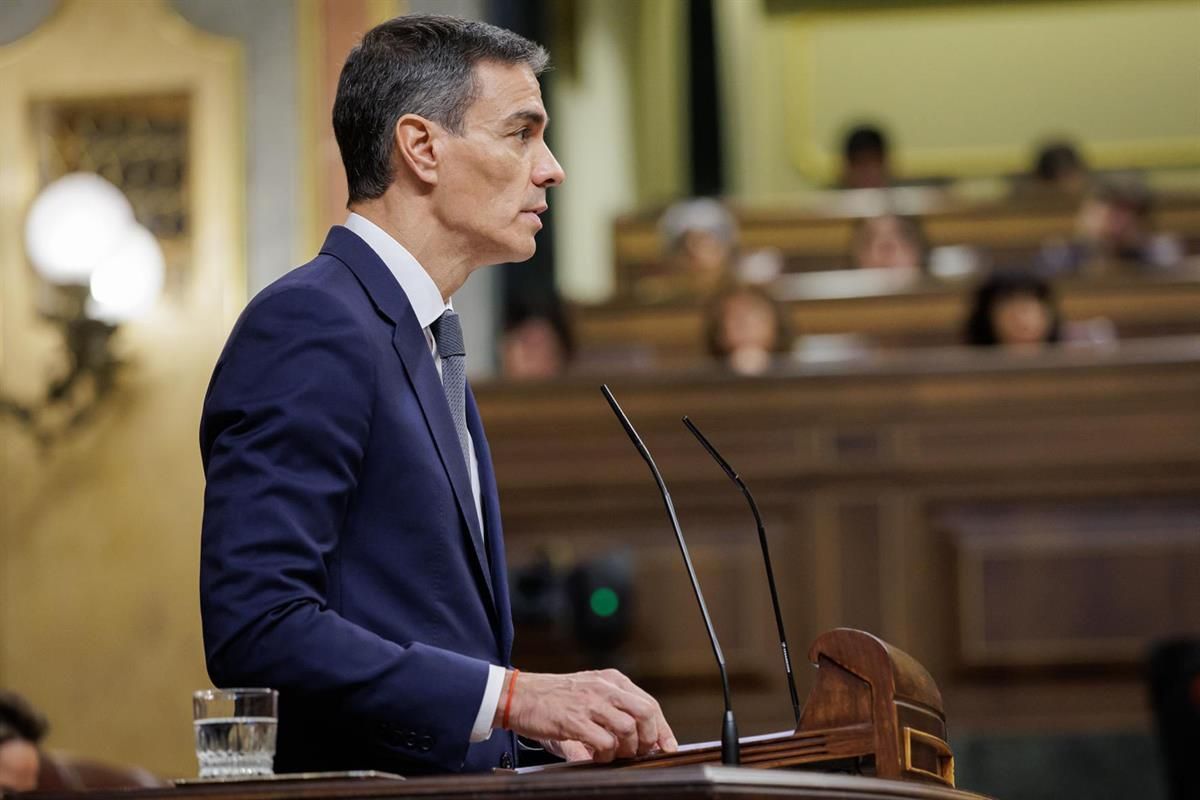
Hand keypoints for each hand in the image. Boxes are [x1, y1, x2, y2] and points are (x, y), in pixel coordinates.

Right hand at [496, 669, 677, 762]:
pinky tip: (597, 756)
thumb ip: (612, 707)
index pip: (649, 703)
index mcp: (610, 680)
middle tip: (641, 753)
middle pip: (646, 713)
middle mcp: (604, 688)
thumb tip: (640, 736)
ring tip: (614, 755)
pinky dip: (606, 755)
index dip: (662, 729)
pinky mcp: (575, 720)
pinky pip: (604, 742)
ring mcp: (590, 703)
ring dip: (626, 749)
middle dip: (649, 738)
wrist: (518, 695)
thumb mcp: (588, 692)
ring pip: (628, 728)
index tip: (667, 747)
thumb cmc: (552, 698)